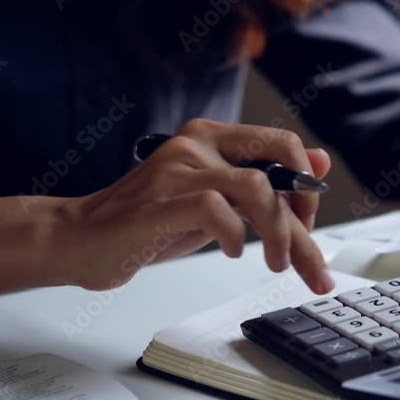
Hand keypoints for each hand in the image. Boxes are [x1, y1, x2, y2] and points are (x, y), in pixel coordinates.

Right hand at [57, 118, 334, 293]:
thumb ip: (263, 179)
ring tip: (273, 262)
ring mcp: (177, 170)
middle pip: (279, 163)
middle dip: (304, 218)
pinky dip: (235, 237)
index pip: (283, 145)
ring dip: (278, 234)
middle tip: (305, 256)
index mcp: (211, 137)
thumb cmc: (148, 221)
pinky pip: (217, 210)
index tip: (308, 222)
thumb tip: (319, 161)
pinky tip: (231, 252)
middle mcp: (196, 144)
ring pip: (257, 188)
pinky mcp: (160, 203)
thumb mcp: (217, 197)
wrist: (80, 238)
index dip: (308, 186)